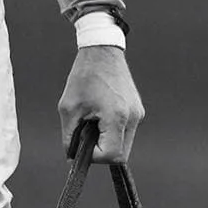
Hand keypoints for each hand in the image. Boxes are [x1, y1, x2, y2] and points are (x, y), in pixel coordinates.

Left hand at [58, 46, 143, 162]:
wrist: (102, 50)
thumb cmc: (85, 75)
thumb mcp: (69, 108)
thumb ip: (69, 138)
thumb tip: (72, 157)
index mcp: (117, 116)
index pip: (111, 156)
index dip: (95, 157)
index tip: (83, 144)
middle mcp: (133, 116)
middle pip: (120, 155)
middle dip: (102, 152)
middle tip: (87, 137)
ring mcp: (138, 113)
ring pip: (124, 146)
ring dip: (107, 142)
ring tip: (94, 123)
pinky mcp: (137, 111)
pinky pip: (126, 133)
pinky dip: (113, 133)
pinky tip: (101, 118)